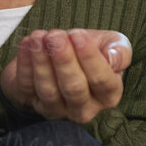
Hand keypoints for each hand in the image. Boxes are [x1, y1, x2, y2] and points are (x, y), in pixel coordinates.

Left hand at [0, 28, 130, 124]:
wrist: (61, 51)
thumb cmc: (91, 50)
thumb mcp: (113, 45)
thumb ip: (120, 51)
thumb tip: (112, 59)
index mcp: (109, 95)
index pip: (102, 81)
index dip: (89, 59)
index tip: (78, 35)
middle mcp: (84, 109)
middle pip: (74, 89)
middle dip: (63, 60)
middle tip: (55, 36)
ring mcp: (56, 110)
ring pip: (48, 90)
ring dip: (42, 62)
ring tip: (39, 37)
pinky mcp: (30, 103)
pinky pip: (26, 86)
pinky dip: (25, 64)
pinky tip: (27, 43)